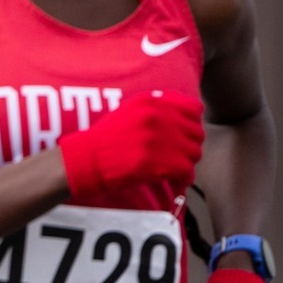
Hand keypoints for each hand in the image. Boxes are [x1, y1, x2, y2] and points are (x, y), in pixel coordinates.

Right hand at [56, 90, 202, 201]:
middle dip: (190, 145)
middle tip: (180, 155)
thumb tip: (183, 117)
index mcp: (151, 102)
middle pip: (196, 132)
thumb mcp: (128, 111)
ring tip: (175, 168)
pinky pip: (187, 171)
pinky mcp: (159, 162)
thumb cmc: (105, 138)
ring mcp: (159, 140)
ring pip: (194, 153)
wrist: (86, 159)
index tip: (185, 133)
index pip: (193, 109)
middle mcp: (157, 117)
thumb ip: (155, 109)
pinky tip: (174, 180)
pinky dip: (183, 178)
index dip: (192, 123)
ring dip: (187, 162)